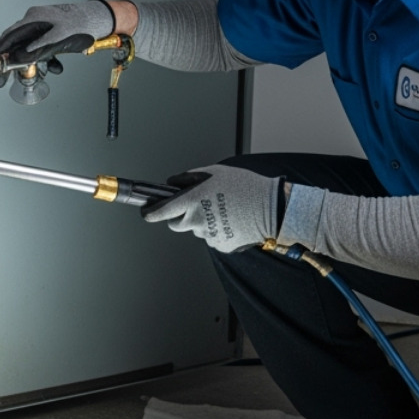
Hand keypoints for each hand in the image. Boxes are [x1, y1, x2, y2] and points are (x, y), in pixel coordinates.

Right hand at [0, 1, 115, 86]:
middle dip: (10, 62)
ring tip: (33, 74)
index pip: (8, 37)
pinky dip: (45, 59)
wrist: (102, 19)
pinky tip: (54, 66)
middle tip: (2, 79)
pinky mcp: (51, 32)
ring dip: (30, 62)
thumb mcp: (59, 39)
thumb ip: (37, 49)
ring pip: (29, 48)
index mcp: (33, 18)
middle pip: (15, 44)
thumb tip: (19, 58)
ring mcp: (43, 26)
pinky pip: (41, 48)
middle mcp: (35, 21)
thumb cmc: (83, 24)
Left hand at [140, 165, 283, 253]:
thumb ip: (188, 178)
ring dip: (203, 223)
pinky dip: (218, 231)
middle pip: (176, 224)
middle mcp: (196, 220)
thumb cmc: (244, 186)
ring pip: (197, 230)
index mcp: (191, 201)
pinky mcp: (220, 245)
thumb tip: (172, 184)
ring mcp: (208, 235)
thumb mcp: (214, 172)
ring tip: (223, 211)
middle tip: (198, 207)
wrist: (271, 207)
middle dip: (181, 217)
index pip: (159, 212)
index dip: (150, 213)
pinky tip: (231, 221)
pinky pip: (212, 238)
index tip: (146, 213)